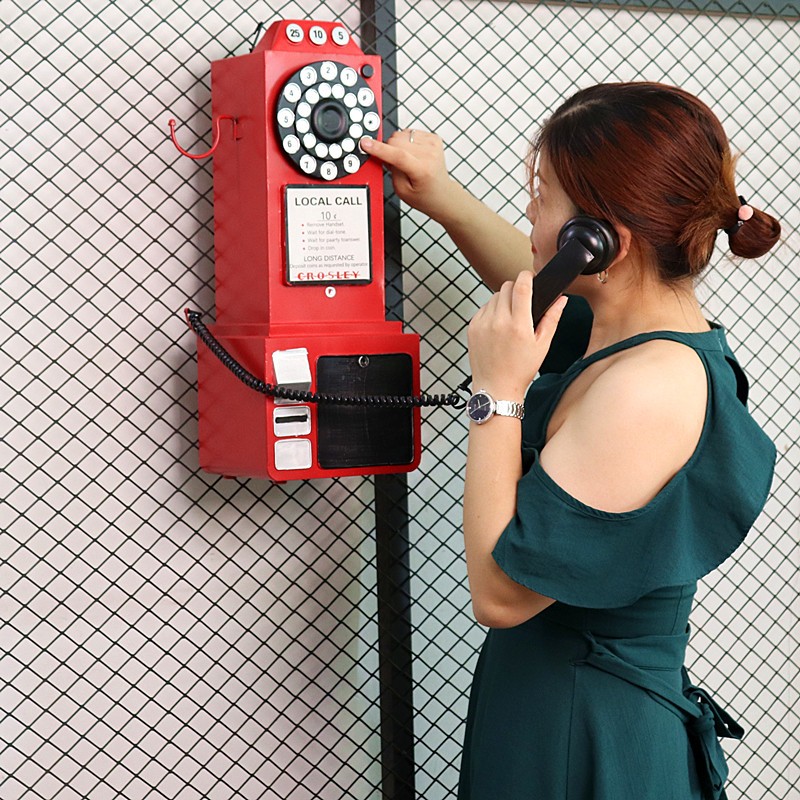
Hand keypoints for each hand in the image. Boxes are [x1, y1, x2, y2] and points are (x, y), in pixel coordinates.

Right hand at [360, 129, 458, 222]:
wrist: (443, 194)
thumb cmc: (425, 195)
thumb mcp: (402, 191)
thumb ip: (391, 170)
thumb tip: (383, 152)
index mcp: (422, 170)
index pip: (397, 155)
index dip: (379, 148)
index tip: (366, 143)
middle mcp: (430, 155)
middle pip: (396, 141)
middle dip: (388, 149)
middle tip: (394, 164)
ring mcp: (433, 144)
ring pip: (401, 134)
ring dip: (398, 145)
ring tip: (405, 160)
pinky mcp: (433, 138)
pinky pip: (409, 132)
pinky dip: (406, 142)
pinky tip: (412, 154)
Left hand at [467, 271, 567, 398]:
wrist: (496, 388)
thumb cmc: (520, 370)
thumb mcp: (542, 345)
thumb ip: (552, 319)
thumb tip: (561, 300)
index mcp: (518, 325)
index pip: (521, 286)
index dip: (526, 276)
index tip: (530, 276)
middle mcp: (498, 322)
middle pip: (506, 287)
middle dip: (516, 289)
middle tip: (522, 302)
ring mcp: (482, 324)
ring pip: (493, 297)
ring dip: (503, 300)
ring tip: (510, 318)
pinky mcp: (472, 328)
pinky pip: (483, 308)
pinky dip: (491, 311)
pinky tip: (498, 326)